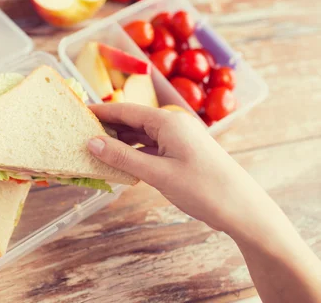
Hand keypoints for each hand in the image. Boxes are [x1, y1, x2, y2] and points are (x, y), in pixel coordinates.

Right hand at [86, 103, 275, 239]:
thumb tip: (91, 142)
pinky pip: (151, 148)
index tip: (78, 113)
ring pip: (141, 136)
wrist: (242, 208)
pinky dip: (134, 154)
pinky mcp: (182, 153)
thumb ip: (123, 157)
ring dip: (120, 142)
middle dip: (107, 127)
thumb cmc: (204, 188)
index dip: (101, 111)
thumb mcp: (158, 174)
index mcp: (168, 122)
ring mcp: (179, 139)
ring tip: (95, 149)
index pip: (126, 111)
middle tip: (80, 135)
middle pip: (133, 121)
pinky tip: (120, 163)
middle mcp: (173, 125)